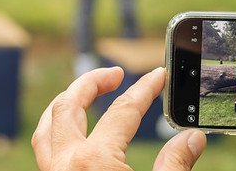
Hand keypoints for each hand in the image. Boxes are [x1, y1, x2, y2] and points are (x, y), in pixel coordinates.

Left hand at [32, 67, 205, 170]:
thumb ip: (175, 165)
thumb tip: (192, 138)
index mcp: (94, 161)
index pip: (123, 111)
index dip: (145, 89)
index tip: (158, 75)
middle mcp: (66, 162)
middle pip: (70, 105)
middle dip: (92, 82)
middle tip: (114, 73)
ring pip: (48, 124)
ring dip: (66, 101)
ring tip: (84, 92)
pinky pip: (44, 146)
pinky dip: (54, 128)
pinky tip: (69, 130)